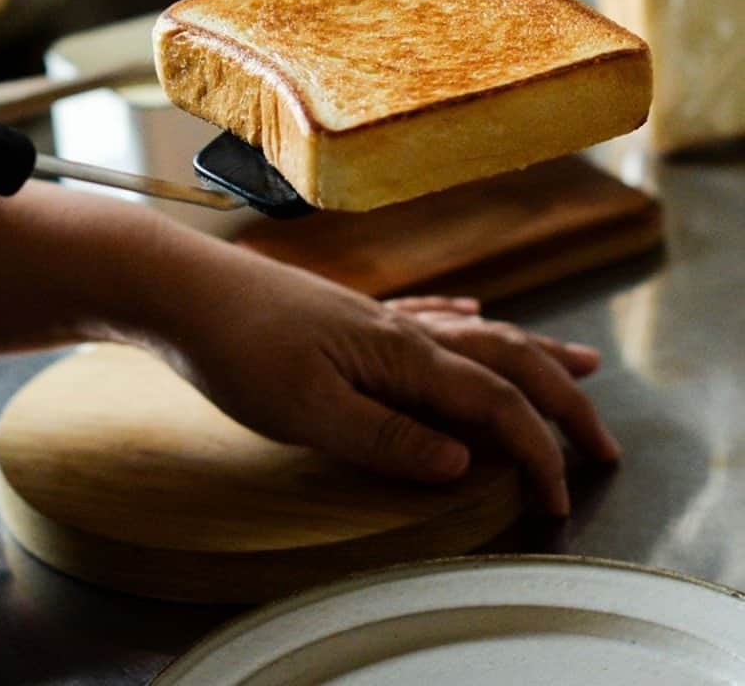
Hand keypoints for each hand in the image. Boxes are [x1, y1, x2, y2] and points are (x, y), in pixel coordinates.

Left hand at [160, 260, 618, 516]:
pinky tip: (472, 311)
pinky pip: (429, 314)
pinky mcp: (348, 314)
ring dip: (529, 354)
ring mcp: (375, 317)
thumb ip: (387, 438)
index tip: (562, 496)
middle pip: (504, 359)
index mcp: (400, 355)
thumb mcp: (308, 411)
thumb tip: (462, 460)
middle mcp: (400, 329)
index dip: (536, 450)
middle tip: (602, 438)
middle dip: (559, 400)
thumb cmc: (237, 350)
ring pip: (476, 333)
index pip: (493, 404)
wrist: (183, 289)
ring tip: (574, 363)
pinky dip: (464, 321)